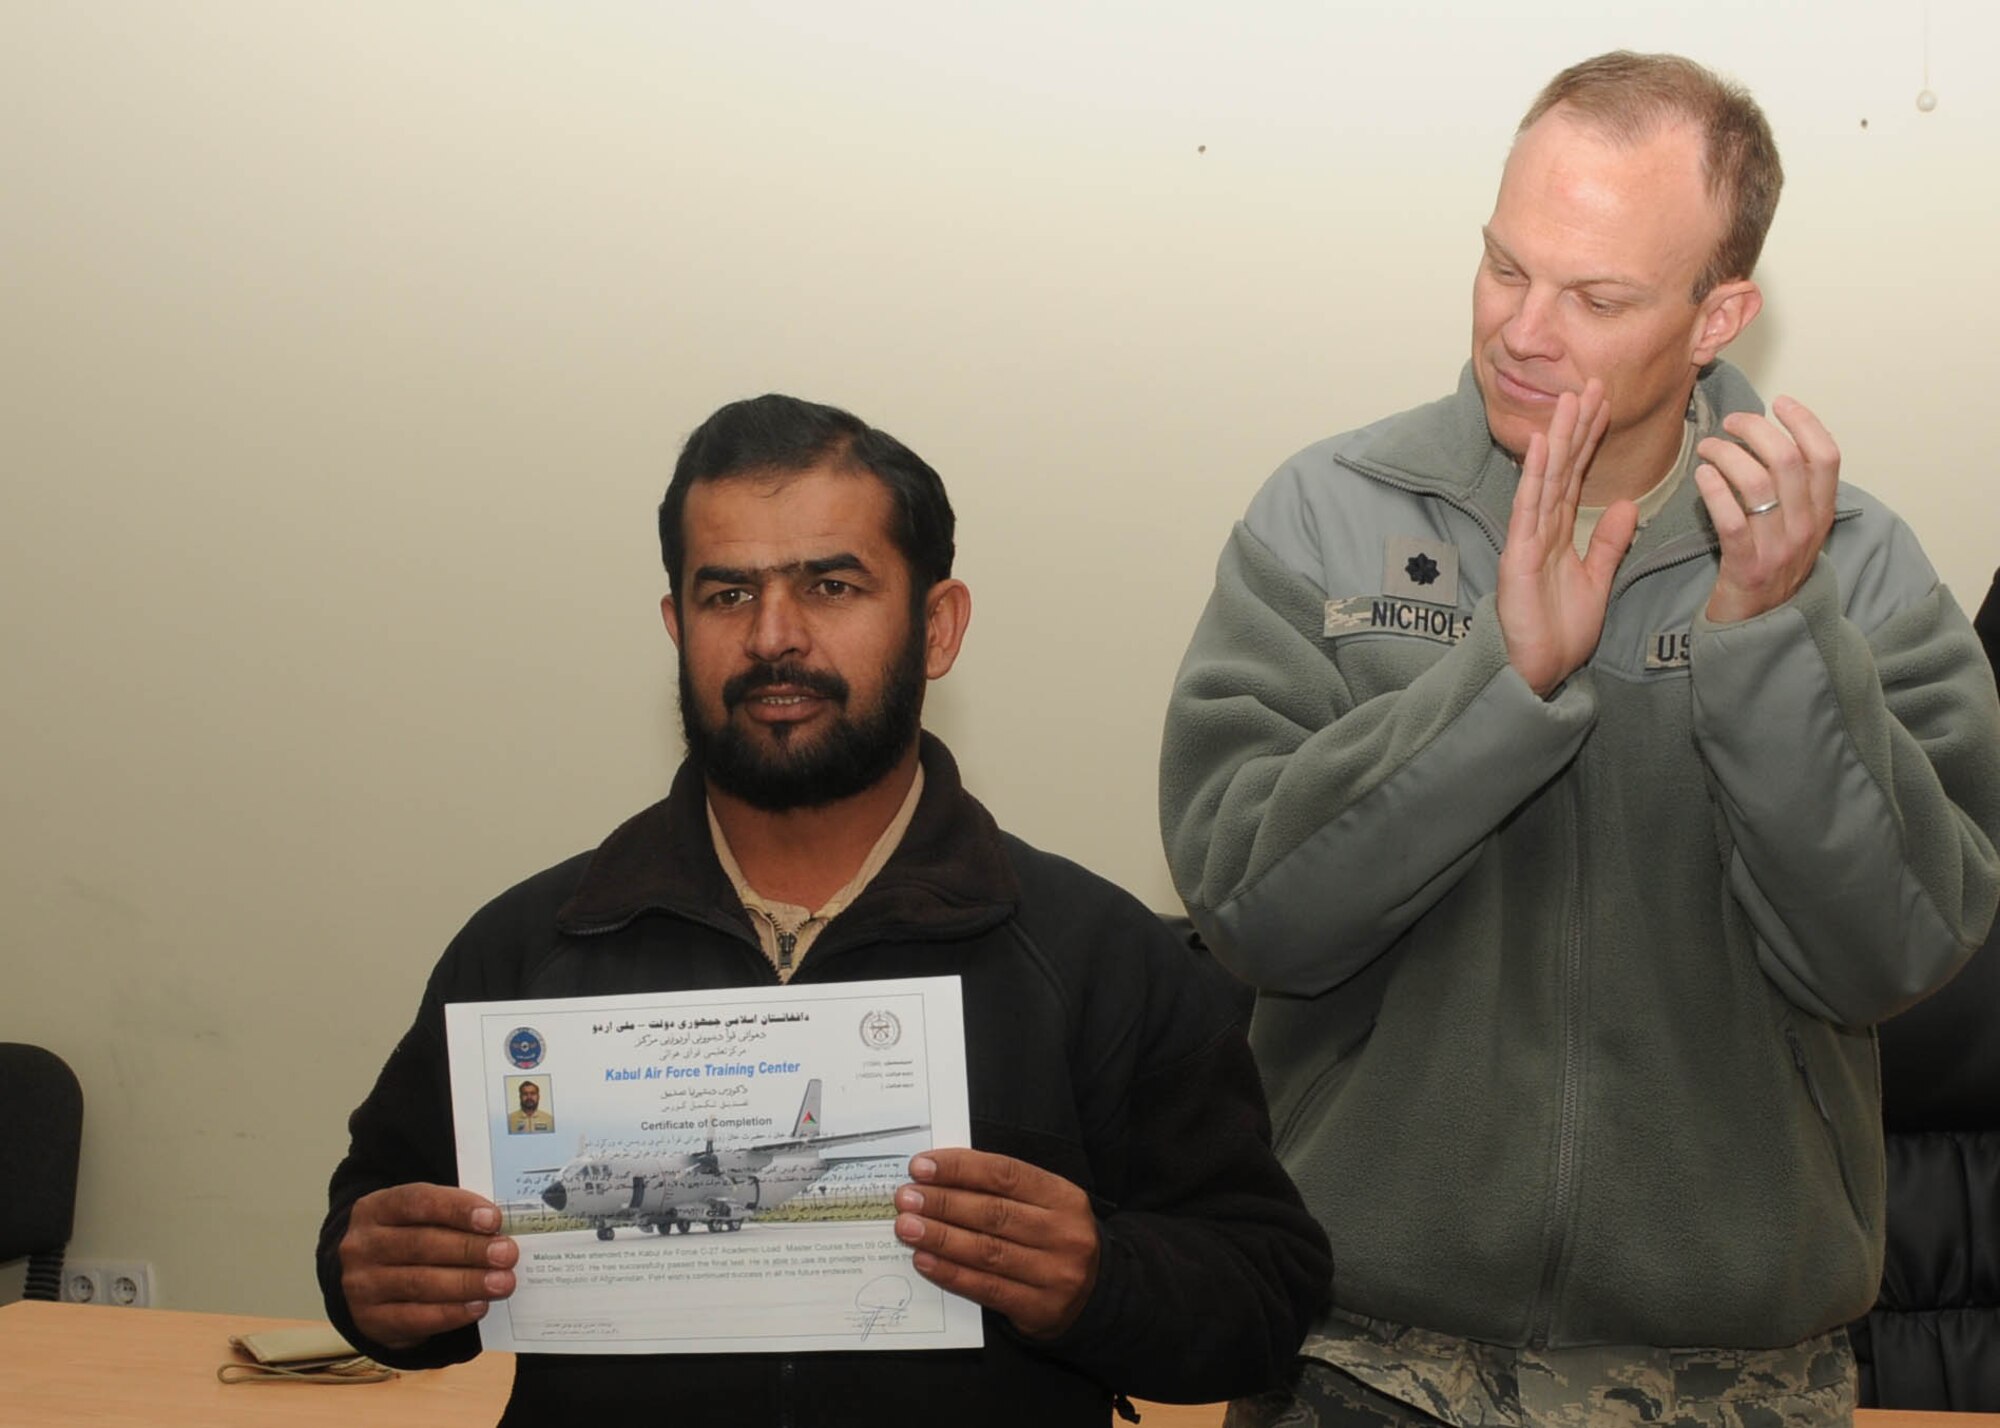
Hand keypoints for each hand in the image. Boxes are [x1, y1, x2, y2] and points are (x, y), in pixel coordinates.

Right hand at [338, 1183, 516, 1349]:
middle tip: (507, 1254)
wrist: (368, 1282)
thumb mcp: (421, 1219)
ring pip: (420, 1283)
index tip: (493, 1219)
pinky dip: (451, 1313)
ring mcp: (361, 1285)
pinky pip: (415, 1318)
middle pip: (421, 1244)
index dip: (457, 1209)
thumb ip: (452, 1218)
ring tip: (502, 1282)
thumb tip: (498, 1231)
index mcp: (376, 1208)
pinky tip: (478, 1306)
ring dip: (467, 1283)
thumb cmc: (409, 1239)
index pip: (417, 1201)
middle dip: (470, 1249)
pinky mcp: (370, 1320)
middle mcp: (362, 1245)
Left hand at [894, 1149, 1099, 1338]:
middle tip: (906, 1197)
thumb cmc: (1054, 1238)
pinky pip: (987, 1288)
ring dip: (940, 1237)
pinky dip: (951, 1273)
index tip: (921, 1166)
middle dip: (943, 1203)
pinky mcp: (1040, 1308)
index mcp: (1063, 1196)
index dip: (960, 1168)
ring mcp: (1054, 1273)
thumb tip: (939, 1178)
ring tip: (907, 1226)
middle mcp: (1063, 1232)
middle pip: (993, 1212)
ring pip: (987, 1250)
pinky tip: (924, 1261)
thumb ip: (1001, 1190)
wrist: (1096, 1294)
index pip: (1005, 1174)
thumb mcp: (1044, 1204)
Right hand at [1496, 379, 1632, 696]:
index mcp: (1559, 533)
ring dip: (1556, 439)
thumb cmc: (1558, 633)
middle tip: (1590, 383)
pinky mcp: (1519, 556)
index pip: (1577, 475)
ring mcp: (1527, 539)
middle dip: (1575, 426)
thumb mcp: (1596, 581)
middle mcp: (1540, 528)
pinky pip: (1528, 510)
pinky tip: (1539, 448)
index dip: (1590, 439)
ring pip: (1545, 479)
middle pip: (1561, 467)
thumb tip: (1624, 505)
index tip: (1603, 404)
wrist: (1537, 671)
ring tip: (1568, 401)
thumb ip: (1608, 543)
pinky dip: (1533, 477)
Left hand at [1693, 396, 1838, 623]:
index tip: (1780, 402)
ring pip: (1758, 483)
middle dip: (1757, 430)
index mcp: (1821, 513)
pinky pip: (1732, 519)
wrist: (1759, 626)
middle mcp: (1805, 527)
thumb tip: (1770, 439)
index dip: (1806, 422)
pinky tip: (1701, 476)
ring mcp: (1778, 548)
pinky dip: (1715, 490)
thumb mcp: (1797, 527)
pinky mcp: (1746, 566)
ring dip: (1728, 454)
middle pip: (1789, 460)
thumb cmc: (1770, 567)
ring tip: (1707, 448)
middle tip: (1730, 422)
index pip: (1827, 456)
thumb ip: (1793, 490)